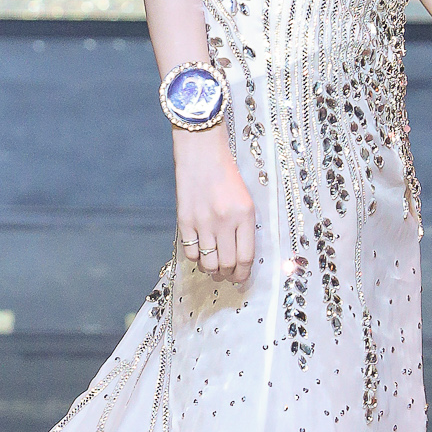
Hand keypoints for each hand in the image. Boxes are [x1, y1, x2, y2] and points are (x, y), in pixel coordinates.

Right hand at [173, 127, 255, 284]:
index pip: (246, 257)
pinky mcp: (184, 220)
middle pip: (227, 264)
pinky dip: (195, 258)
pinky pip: (190, 252)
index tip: (240, 278)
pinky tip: (199, 253)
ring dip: (211, 270)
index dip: (243, 274)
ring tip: (213, 268)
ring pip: (208, 263)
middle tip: (226, 276)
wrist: (201, 152)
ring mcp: (203, 221)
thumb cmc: (226, 174)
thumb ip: (244, 227)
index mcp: (245, 215)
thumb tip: (239, 257)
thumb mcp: (245, 200)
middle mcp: (224, 221)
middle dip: (228, 275)